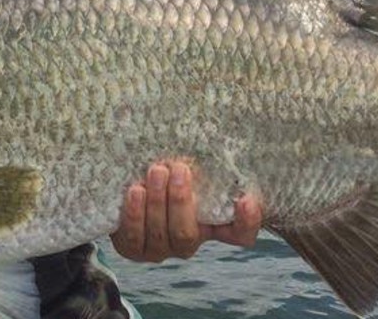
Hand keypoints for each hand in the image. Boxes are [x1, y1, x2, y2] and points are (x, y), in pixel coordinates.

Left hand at [110, 161, 262, 261]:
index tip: (247, 199)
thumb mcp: (189, 168)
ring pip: (161, 235)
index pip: (240, 234)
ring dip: (157, 203)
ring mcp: (160, 249)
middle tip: (179, 169)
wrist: (130, 188)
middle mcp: (188, 241)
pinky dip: (135, 215)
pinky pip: (133, 239)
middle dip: (180, 202)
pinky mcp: (134, 249)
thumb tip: (220, 128)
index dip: (247, 222)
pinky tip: (135, 191)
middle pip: (188, 235)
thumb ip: (205, 161)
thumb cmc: (168, 174)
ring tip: (156, 172)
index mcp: (211, 225)